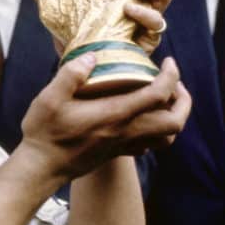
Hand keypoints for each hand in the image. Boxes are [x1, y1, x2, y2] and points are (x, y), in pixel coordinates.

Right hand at [18, 53, 189, 181]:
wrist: (41, 167)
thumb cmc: (44, 132)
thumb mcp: (49, 97)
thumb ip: (71, 74)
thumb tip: (92, 56)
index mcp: (114, 115)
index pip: (158, 95)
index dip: (171, 76)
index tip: (168, 62)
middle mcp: (125, 132)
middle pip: (174, 122)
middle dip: (183, 100)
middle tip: (173, 82)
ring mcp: (123, 145)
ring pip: (167, 137)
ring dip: (174, 117)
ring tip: (165, 99)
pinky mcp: (117, 153)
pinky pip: (150, 145)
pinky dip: (157, 131)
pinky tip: (142, 117)